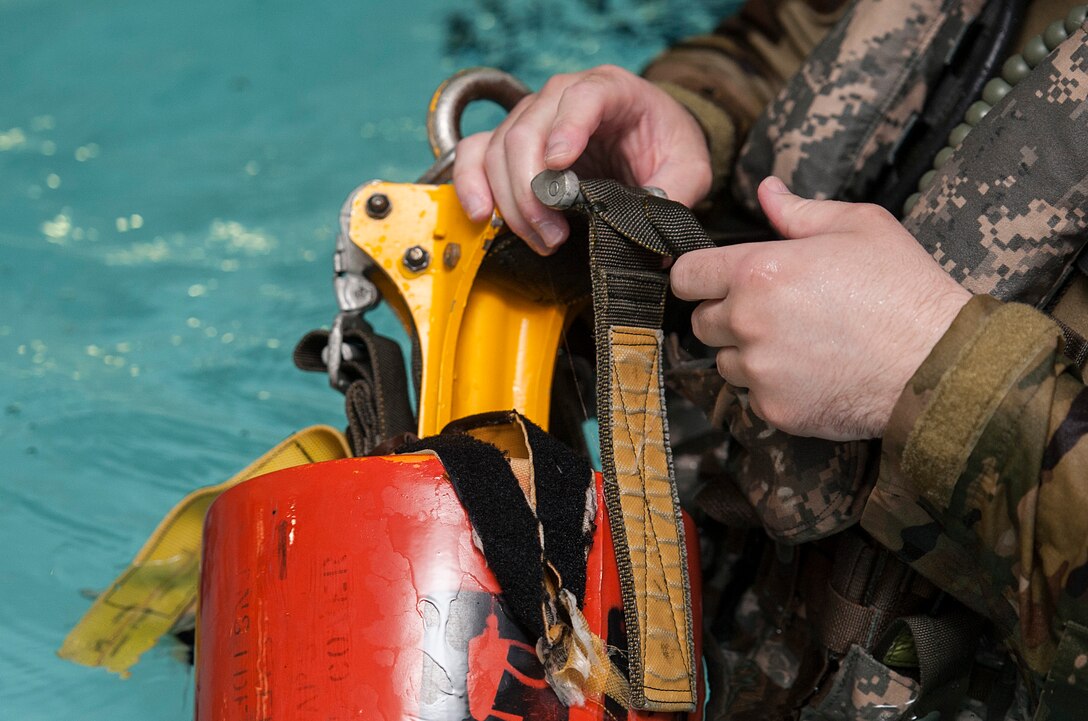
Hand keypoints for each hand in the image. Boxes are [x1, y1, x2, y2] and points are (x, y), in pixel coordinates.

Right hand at [453, 65, 711, 253]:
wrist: (649, 139)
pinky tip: (481, 215)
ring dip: (510, 201)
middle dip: (533, 191)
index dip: (567, 129)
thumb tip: (652, 234)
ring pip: (498, 149)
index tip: (560, 167)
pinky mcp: (509, 142)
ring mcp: (531, 117)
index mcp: (610, 89)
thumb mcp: (690, 167)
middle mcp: (562, 95)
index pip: (582, 97)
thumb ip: (675, 193)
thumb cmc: (664, 144)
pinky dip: (471, 185)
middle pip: (528, 130)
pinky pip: (474, 155)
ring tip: (539, 238)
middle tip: (553, 236)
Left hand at [670, 177, 971, 440]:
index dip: (698, 277)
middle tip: (773, 311)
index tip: (713, 280)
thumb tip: (767, 190)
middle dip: (727, 315)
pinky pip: (753, 396)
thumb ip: (800, 211)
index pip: (686, 276)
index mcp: (759, 271)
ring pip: (726, 362)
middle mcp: (749, 322)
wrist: (937, 364)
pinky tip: (812, 372)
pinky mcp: (774, 408)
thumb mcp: (859, 227)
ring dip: (748, 353)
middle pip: (702, 323)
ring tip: (799, 343)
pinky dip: (772, 387)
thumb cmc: (903, 289)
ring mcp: (760, 370)